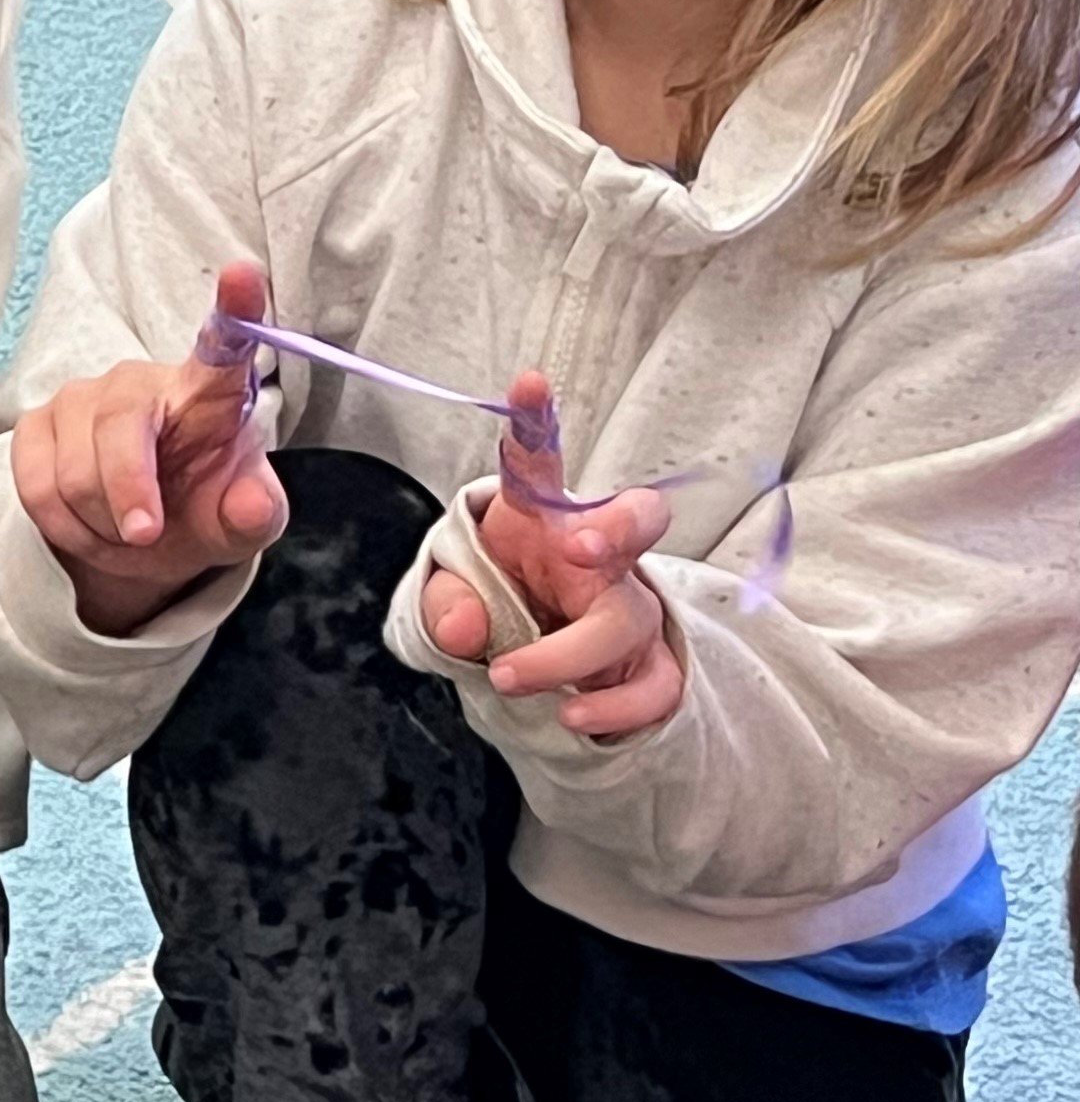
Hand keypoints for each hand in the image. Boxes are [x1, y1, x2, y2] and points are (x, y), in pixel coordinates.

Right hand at [13, 258, 290, 636]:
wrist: (137, 537)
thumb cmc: (198, 510)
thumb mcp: (236, 525)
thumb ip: (252, 515)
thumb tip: (252, 505)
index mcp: (207, 393)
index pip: (223, 344)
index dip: (235, 309)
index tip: (244, 273)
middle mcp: (139, 381)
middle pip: (122, 426)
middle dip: (129, 493)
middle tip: (146, 537)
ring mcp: (81, 398)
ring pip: (74, 472)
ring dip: (100, 523)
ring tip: (123, 532)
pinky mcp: (35, 425)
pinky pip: (36, 485)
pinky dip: (64, 525)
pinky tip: (87, 526)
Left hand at [420, 369, 682, 739]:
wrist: (538, 667)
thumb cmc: (498, 606)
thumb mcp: (453, 601)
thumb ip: (445, 604)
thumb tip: (461, 629)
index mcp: (541, 520)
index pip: (538, 464)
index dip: (535, 423)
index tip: (527, 381)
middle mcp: (595, 554)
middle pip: (639, 518)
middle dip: (620, 526)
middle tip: (582, 544)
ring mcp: (628, 609)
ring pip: (627, 619)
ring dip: (568, 654)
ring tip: (507, 676)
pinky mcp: (647, 666)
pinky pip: (656, 686)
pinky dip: (616, 708)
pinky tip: (573, 719)